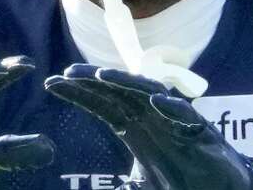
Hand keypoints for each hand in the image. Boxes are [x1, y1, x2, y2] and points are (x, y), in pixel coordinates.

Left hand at [45, 64, 252, 189]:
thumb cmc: (182, 179)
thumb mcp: (140, 184)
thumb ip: (119, 186)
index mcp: (134, 125)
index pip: (100, 102)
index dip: (77, 92)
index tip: (51, 83)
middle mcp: (151, 116)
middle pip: (117, 91)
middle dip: (92, 80)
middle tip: (65, 73)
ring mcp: (175, 120)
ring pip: (146, 93)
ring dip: (125, 82)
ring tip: (101, 75)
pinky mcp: (202, 131)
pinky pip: (185, 114)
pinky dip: (170, 107)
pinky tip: (154, 102)